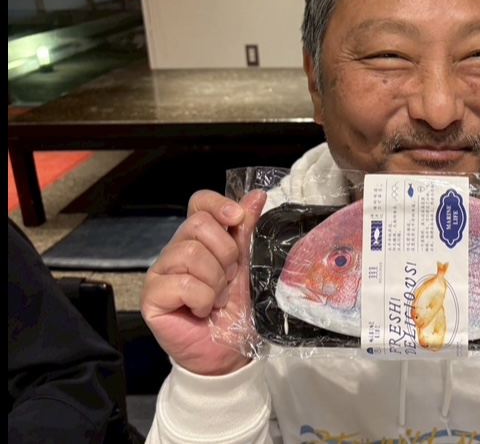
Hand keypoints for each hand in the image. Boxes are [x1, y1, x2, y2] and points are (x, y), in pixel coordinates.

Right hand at [141, 188, 266, 375]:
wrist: (229, 354)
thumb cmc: (235, 312)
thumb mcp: (247, 266)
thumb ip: (246, 232)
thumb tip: (255, 196)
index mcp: (199, 240)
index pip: (199, 204)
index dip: (217, 204)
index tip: (237, 218)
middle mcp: (176, 252)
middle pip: (198, 225)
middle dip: (226, 254)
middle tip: (229, 279)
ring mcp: (161, 273)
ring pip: (191, 254)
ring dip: (215, 280)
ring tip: (217, 298)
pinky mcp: (152, 297)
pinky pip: (183, 284)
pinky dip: (202, 299)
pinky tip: (202, 311)